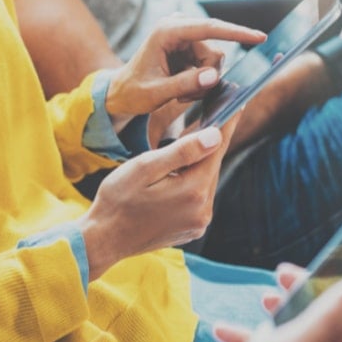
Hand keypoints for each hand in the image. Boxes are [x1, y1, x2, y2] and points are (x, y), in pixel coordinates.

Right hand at [79, 114, 239, 279]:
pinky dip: (193, 182)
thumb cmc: (118, 199)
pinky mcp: (192, 229)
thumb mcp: (144, 168)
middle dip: (211, 143)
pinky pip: (199, 198)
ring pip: (206, 182)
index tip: (237, 102)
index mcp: (193, 191)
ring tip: (191, 143)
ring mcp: (199, 223)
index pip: (217, 149)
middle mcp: (203, 210)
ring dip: (199, 164)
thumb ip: (181, 151)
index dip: (226, 124)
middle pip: (212, 166)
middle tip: (213, 115)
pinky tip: (179, 174)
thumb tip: (216, 136)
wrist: (104, 239)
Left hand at [106, 16, 265, 124]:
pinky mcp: (189, 47)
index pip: (209, 28)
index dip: (236, 33)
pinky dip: (200, 82)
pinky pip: (210, 66)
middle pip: (215, 52)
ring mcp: (185, 37)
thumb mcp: (156, 93)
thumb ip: (184, 84)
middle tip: (187, 96)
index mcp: (167, 31)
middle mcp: (178, 27)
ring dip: (203, 83)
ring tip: (181, 94)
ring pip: (214, 62)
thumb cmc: (133, 92)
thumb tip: (213, 76)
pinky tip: (182, 90)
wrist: (121, 93)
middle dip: (207, 77)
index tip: (259, 37)